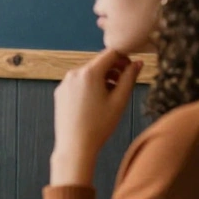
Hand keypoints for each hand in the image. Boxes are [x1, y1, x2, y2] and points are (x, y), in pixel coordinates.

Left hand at [52, 49, 142, 179]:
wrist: (75, 145)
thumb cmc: (99, 125)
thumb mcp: (120, 100)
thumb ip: (130, 78)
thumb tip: (138, 63)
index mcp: (89, 73)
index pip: (110, 53)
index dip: (124, 58)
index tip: (131, 69)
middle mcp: (74, 73)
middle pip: (98, 63)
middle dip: (113, 69)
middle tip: (124, 84)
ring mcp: (64, 83)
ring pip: (88, 73)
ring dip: (101, 78)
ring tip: (111, 95)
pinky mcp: (60, 92)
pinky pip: (78, 82)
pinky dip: (89, 86)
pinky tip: (95, 102)